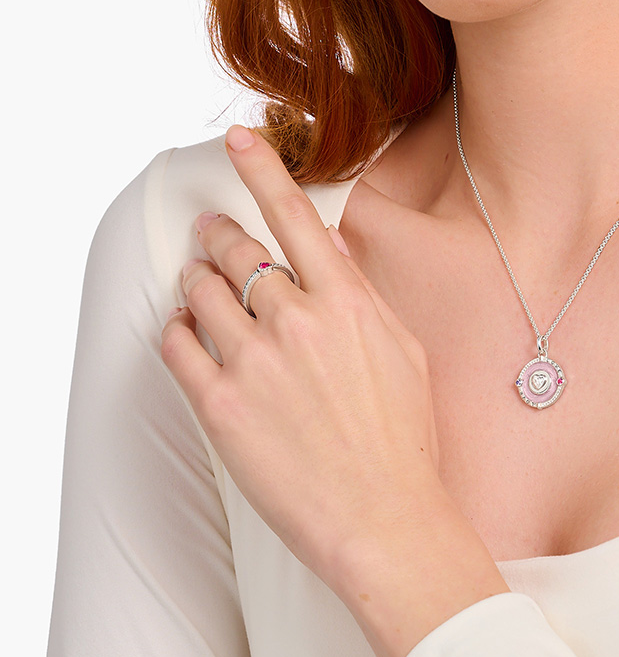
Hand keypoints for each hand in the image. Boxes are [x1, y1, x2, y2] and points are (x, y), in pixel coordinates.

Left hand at [159, 126, 505, 646]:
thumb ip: (363, 298)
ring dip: (194, 282)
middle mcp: (297, 322)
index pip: (295, 217)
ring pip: (198, 292)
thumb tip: (333, 256)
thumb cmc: (404, 440)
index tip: (241, 139)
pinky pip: (177, 343)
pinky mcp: (220, 405)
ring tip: (199, 288)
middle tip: (210, 235)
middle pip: (235, 250)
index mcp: (347, 303)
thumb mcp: (404, 351)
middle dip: (216, 235)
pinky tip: (188, 332)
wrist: (383, 517)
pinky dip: (176, 328)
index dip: (263, 169)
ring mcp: (254, 362)